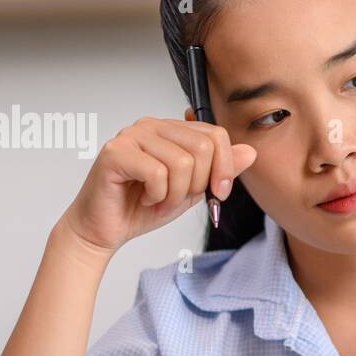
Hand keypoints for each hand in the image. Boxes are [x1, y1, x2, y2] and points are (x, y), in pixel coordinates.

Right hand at [61, 116, 257, 255]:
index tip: (217, 192)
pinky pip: (157, 173)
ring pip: (181, 163)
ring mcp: (131, 136)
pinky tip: (145, 198)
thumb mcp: (193, 190)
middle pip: (202, 147)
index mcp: (171, 130)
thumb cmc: (143, 207)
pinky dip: (157, 195)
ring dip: (175, 194)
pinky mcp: (115, 153)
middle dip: (198, 184)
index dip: (224, 167)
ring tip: (159, 201)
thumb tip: (250, 152)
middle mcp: (151, 126)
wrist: (105, 229)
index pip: (215, 134)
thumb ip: (220, 170)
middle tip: (179, 199)